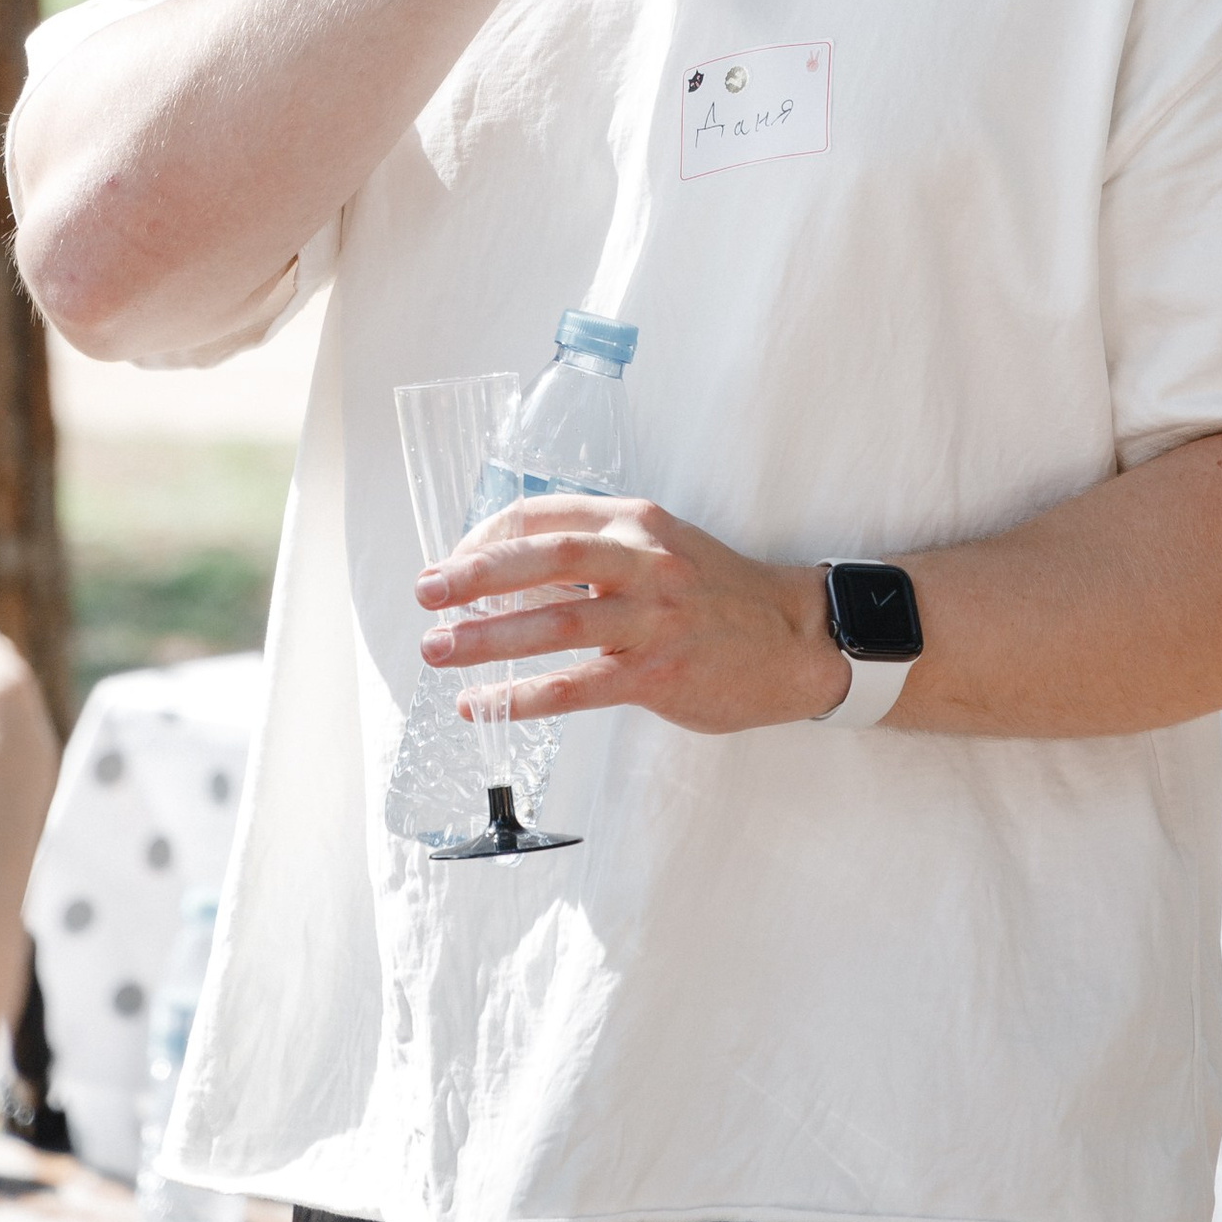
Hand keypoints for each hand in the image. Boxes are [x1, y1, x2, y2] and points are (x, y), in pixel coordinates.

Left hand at [415, 496, 841, 734]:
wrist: (796, 638)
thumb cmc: (718, 596)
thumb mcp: (662, 547)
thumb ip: (597, 552)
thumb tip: (510, 573)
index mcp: (637, 521)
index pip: (542, 516)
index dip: (486, 538)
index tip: (452, 564)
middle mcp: (643, 560)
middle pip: (542, 556)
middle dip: (473, 574)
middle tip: (425, 592)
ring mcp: (652, 618)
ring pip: (554, 622)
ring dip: (486, 638)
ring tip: (438, 649)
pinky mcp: (659, 673)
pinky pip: (576, 686)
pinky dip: (521, 696)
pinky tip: (484, 705)